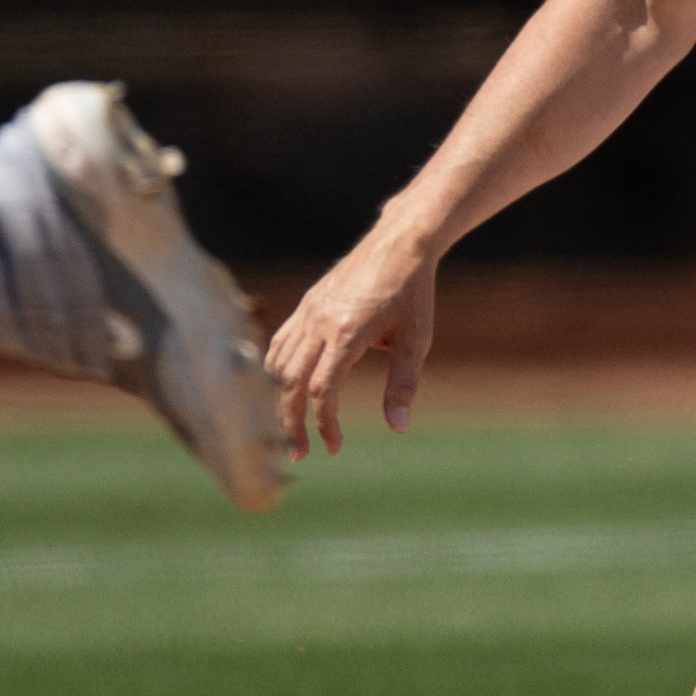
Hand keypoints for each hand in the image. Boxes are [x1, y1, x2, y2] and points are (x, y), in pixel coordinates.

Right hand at [262, 229, 441, 457]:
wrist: (399, 243)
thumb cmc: (412, 293)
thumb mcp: (417, 340)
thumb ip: (404, 384)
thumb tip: (398, 426)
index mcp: (347, 332)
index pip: (322, 390)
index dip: (325, 423)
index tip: (335, 446)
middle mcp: (320, 321)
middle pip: (290, 382)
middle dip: (290, 422)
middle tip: (299, 452)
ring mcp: (308, 311)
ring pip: (279, 363)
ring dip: (281, 399)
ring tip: (291, 427)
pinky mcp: (306, 305)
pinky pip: (281, 342)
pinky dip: (277, 370)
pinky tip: (287, 389)